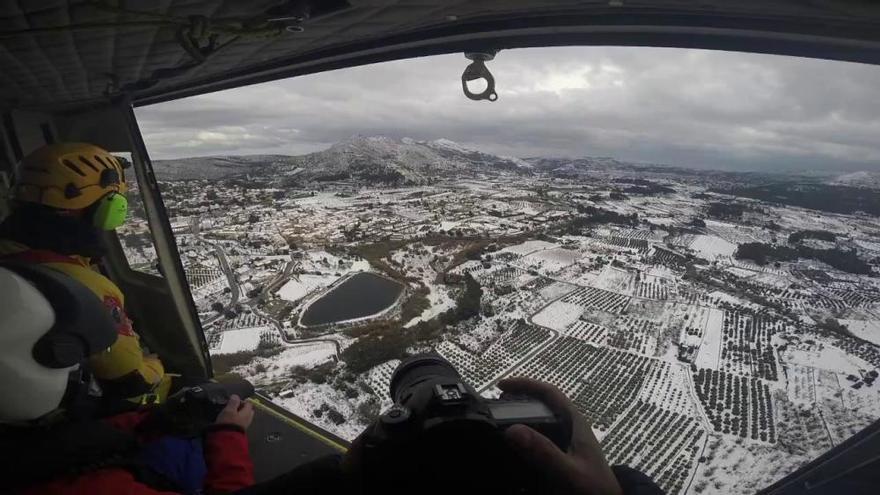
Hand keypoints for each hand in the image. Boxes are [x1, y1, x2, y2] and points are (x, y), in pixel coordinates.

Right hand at [214, 395, 254, 429]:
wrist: (226, 440)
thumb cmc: (228, 423)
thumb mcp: (229, 410)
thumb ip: (233, 402)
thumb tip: (236, 396)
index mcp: (248, 412)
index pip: (248, 403)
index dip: (241, 401)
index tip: (233, 401)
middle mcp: (249, 418)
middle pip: (248, 410)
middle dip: (241, 408)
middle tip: (232, 407)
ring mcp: (245, 425)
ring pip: (244, 417)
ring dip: (238, 415)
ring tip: (229, 414)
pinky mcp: (240, 431)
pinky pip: (240, 423)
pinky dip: (236, 421)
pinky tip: (229, 421)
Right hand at [498, 377, 621, 494]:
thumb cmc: (594, 488)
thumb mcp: (569, 471)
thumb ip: (544, 452)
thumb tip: (512, 430)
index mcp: (575, 423)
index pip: (550, 393)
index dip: (525, 385)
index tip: (501, 385)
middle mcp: (571, 428)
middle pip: (543, 404)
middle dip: (519, 399)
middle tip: (496, 405)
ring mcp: (568, 443)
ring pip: (542, 421)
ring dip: (521, 418)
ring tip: (500, 423)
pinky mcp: (564, 457)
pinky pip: (542, 439)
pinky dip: (526, 437)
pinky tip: (514, 447)